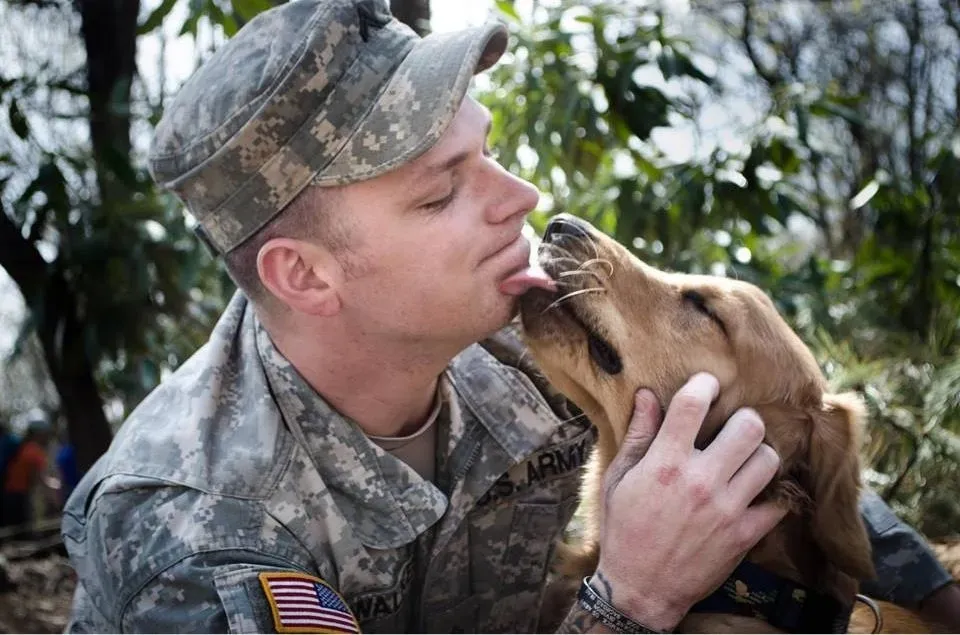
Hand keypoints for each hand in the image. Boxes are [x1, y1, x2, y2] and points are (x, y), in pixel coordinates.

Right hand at [592, 372, 787, 630]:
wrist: (639, 588)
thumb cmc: (624, 529)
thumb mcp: (619, 479)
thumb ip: (638, 435)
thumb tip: (648, 395)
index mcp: (665, 462)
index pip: (693, 404)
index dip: (704, 384)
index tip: (707, 384)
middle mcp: (699, 480)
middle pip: (748, 426)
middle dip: (743, 419)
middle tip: (734, 427)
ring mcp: (726, 508)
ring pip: (768, 460)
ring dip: (758, 454)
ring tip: (745, 459)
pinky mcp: (743, 535)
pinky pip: (778, 503)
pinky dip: (772, 496)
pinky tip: (756, 493)